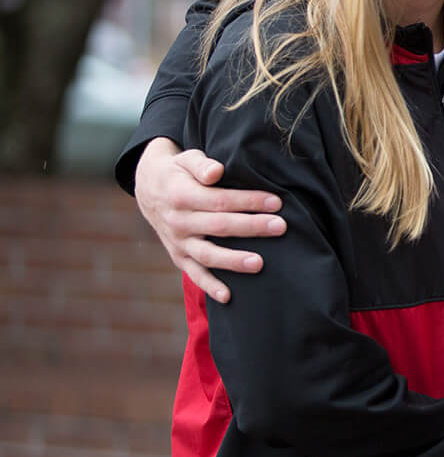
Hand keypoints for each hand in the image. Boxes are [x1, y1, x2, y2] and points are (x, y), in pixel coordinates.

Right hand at [136, 137, 284, 303]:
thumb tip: (216, 172)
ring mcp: (178, 242)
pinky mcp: (178, 256)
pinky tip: (228, 297)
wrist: (149, 189)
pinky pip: (194, 274)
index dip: (248, 201)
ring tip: (260, 264)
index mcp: (181, 196)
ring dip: (233, 260)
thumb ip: (201, 164)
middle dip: (251, 227)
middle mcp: (178, 222)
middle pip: (219, 227)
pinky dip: (209, 286)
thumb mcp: (186, 159)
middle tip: (280, 227)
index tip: (276, 202)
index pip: (220, 200)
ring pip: (207, 254)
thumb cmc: (179, 171)